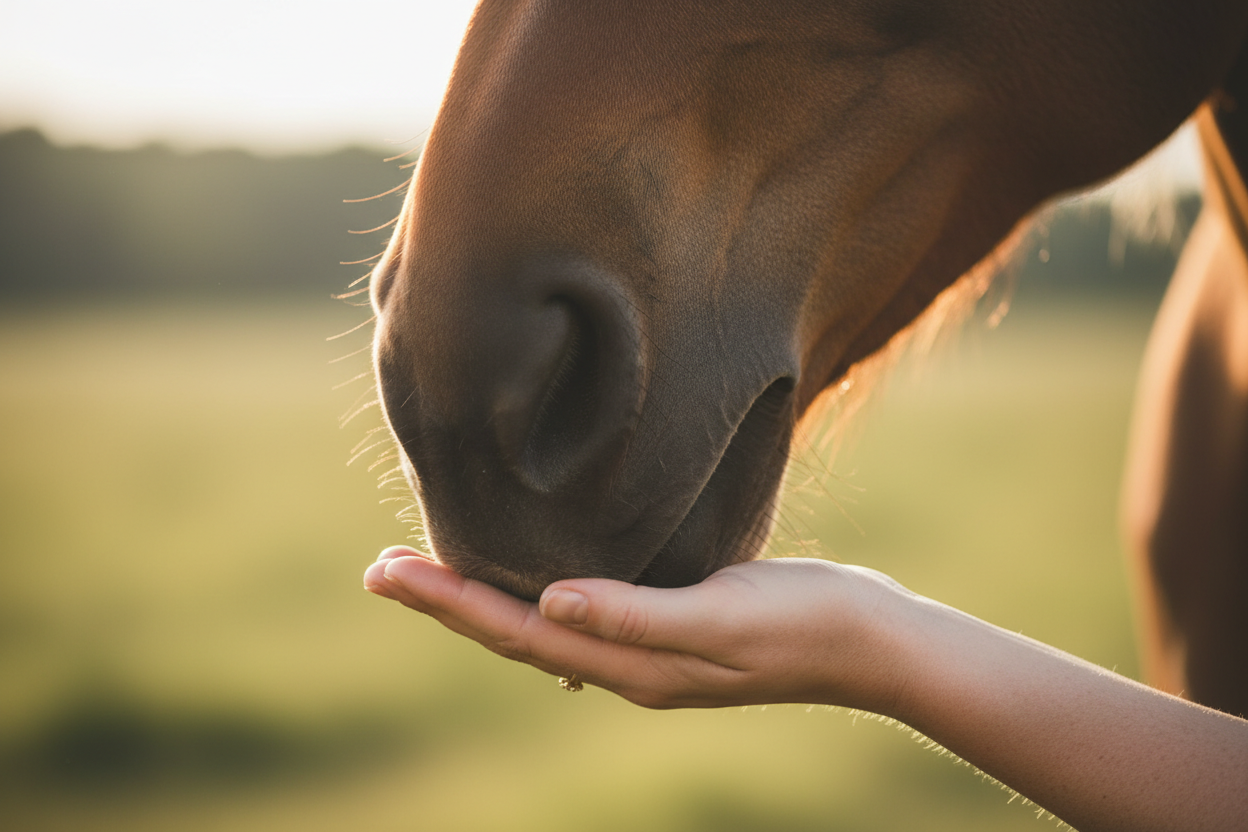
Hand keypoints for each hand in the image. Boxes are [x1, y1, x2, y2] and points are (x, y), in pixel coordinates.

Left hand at [364, 547, 911, 710]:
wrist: (869, 640)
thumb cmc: (804, 622)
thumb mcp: (722, 615)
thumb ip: (637, 615)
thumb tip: (550, 605)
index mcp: (631, 666)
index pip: (517, 632)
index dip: (448, 604)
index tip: (386, 572)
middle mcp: (625, 664)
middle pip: (513, 631)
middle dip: (445, 602)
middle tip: (380, 569)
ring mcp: (645, 649)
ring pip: (540, 623)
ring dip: (479, 597)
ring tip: (428, 571)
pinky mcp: (666, 623)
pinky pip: (578, 612)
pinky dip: (531, 591)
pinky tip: (523, 575)